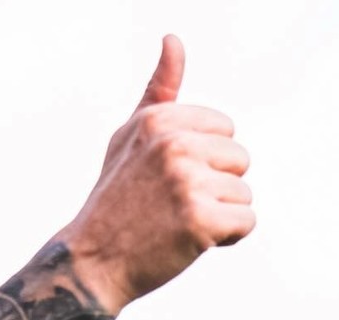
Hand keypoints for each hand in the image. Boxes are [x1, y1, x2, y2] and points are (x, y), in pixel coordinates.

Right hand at [62, 34, 254, 314]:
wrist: (92, 262)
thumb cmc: (115, 199)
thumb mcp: (130, 136)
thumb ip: (159, 91)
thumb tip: (173, 39)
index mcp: (158, 120)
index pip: (225, 129)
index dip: (204, 159)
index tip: (166, 177)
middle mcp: (173, 145)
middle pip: (240, 159)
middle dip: (214, 186)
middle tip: (170, 205)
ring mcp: (187, 182)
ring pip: (244, 193)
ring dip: (218, 214)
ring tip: (176, 223)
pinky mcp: (200, 220)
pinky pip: (246, 223)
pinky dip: (225, 238)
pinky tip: (189, 241)